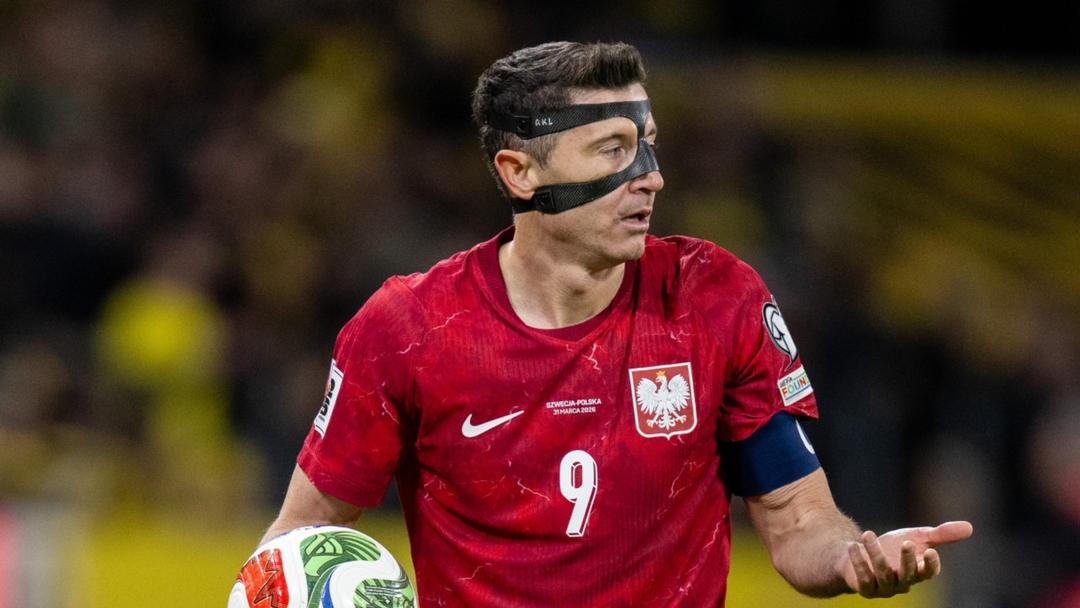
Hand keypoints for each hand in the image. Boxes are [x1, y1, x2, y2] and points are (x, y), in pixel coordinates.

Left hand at [842, 521, 972, 597]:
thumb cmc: (892, 547)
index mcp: (917, 572)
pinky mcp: (864, 587)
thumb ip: (941, 535)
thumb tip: (970, 527)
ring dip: (876, 554)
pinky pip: (863, 578)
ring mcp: (883, 587)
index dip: (931, 565)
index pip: (928, 573)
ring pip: (882, 573)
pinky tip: (853, 546)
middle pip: (907, 575)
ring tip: (868, 534)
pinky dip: (858, 563)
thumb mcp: (916, 537)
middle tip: (906, 542)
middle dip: (907, 560)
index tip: (931, 551)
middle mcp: (901, 582)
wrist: (861, 553)